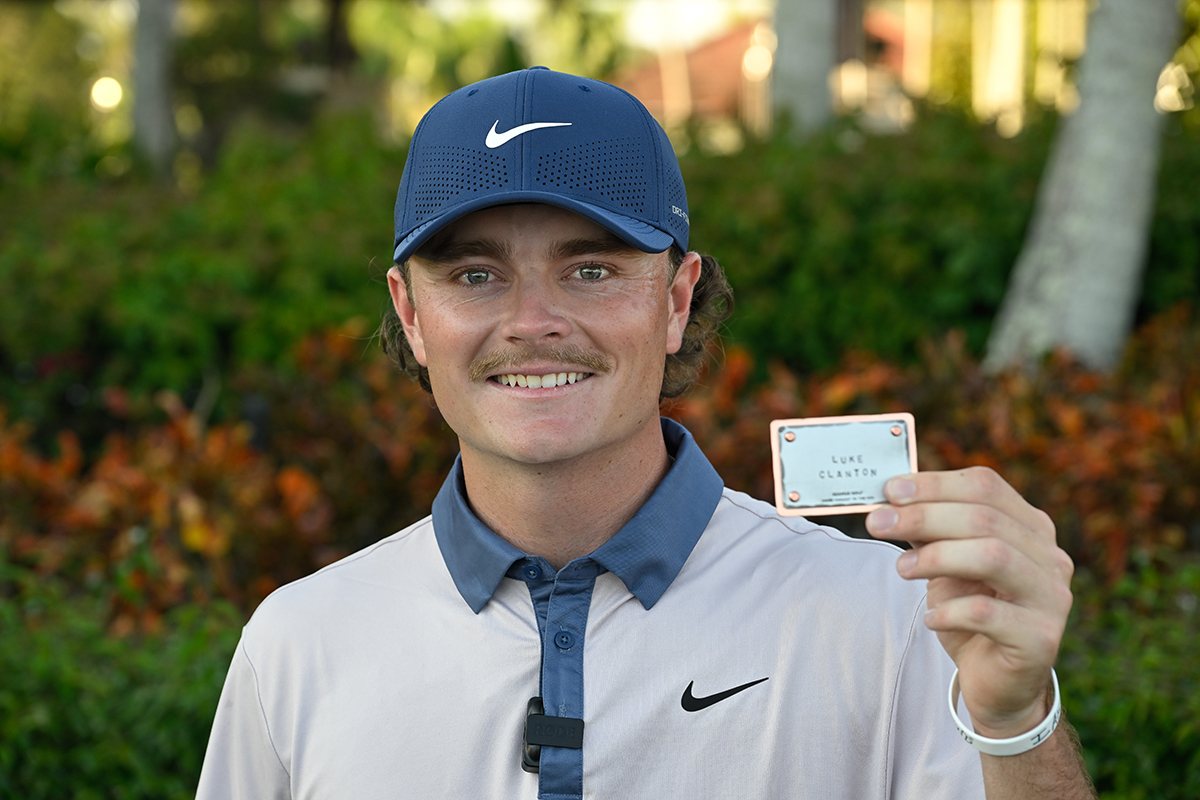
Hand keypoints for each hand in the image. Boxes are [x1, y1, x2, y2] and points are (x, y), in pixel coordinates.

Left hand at [865, 467, 1074, 737]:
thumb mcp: (947, 563)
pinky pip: (988, 613)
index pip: (985, 486)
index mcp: (1030, 527)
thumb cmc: (971, 610)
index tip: (890, 490)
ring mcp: (1051, 598)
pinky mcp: (1040, 639)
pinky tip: (931, 618)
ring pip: (993, 556)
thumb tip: (889, 501)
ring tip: (902, 570)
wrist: (998, 680)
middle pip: (985, 518)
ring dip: (937, 557)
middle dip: (923, 516)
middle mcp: (1049, 557)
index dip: (935, 484)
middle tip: (878, 524)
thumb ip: (928, 531)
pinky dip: (951, 610)